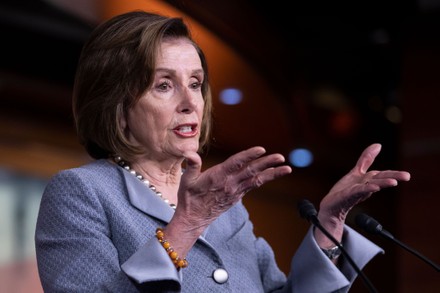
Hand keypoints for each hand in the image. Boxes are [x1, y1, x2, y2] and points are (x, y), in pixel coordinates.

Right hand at [175, 146, 291, 230]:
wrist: (193, 219)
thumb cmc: (188, 198)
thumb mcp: (187, 180)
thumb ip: (192, 165)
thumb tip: (190, 153)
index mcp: (217, 177)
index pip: (236, 163)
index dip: (249, 155)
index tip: (261, 149)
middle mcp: (229, 184)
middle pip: (251, 171)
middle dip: (267, 163)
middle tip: (281, 157)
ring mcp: (235, 192)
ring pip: (256, 180)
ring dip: (272, 173)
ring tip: (286, 168)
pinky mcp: (237, 197)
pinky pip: (253, 186)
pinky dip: (264, 179)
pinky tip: (272, 174)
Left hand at [316, 143, 410, 246]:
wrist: (331, 206)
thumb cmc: (345, 190)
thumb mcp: (356, 172)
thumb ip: (367, 159)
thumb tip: (378, 145)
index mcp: (368, 180)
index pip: (383, 175)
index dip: (394, 174)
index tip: (407, 175)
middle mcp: (364, 186)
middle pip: (380, 179)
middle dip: (393, 177)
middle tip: (407, 176)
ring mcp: (355, 191)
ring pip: (371, 186)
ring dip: (382, 183)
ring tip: (393, 182)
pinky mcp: (346, 195)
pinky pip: (357, 191)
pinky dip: (366, 188)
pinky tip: (373, 187)